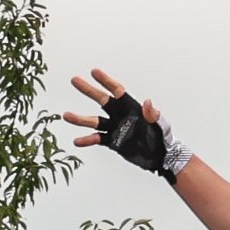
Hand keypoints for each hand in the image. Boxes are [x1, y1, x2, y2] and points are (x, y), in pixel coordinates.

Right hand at [66, 71, 180, 175]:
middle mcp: (120, 115)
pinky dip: (87, 140)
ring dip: (80, 119)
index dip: (106, 81)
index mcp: (132, 107)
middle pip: (101, 100)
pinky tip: (77, 141)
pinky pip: (97, 139)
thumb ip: (155, 116)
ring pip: (94, 121)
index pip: (117, 91)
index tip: (94, 72)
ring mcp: (115, 128)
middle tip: (74, 80)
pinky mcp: (112, 141)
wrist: (161, 157)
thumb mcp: (162, 127)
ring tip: (66, 116)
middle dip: (88, 90)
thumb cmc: (164, 139)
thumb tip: (148, 103)